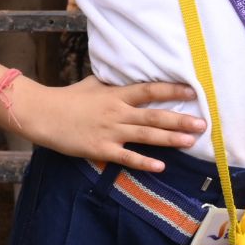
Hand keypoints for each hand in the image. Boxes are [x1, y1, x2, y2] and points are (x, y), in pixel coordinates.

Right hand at [10, 77, 205, 172]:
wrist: (42, 113)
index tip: (193, 92)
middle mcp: (117, 112)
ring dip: (170, 139)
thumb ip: (111, 84)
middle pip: (154, 115)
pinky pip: (127, 156)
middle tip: (203, 123)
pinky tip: (161, 165)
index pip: (149, 90)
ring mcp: (110, 132)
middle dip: (180, 119)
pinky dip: (144, 161)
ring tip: (191, 141)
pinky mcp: (100, 149)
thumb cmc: (66, 99)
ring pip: (146, 135)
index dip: (172, 90)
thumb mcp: (91, 85)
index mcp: (115, 95)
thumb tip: (127, 79)